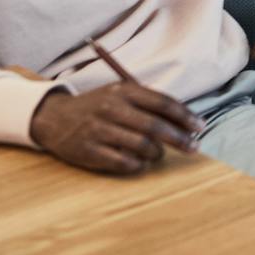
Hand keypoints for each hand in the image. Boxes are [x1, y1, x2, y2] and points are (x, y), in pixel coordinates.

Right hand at [30, 82, 201, 174]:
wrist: (54, 118)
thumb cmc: (98, 106)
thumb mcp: (120, 94)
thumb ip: (148, 103)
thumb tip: (184, 120)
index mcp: (123, 91)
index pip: (163, 103)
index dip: (185, 116)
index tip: (200, 127)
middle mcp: (111, 108)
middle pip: (155, 126)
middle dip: (180, 138)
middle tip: (194, 147)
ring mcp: (98, 130)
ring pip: (142, 145)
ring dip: (158, 152)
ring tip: (160, 153)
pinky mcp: (88, 151)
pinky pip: (123, 162)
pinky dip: (139, 164)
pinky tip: (142, 162)